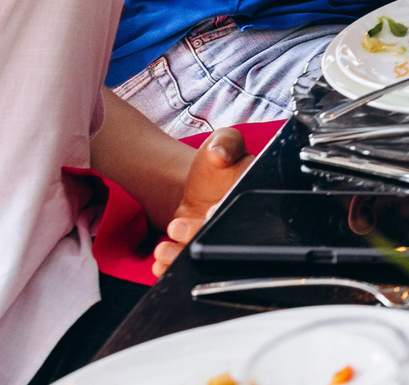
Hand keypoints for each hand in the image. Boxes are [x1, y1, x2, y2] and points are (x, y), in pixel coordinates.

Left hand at [150, 127, 248, 279]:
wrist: (199, 179)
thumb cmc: (218, 158)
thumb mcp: (226, 141)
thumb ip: (227, 141)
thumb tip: (219, 155)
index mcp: (248, 197)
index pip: (245, 213)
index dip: (227, 215)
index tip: (211, 211)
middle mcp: (235, 222)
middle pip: (222, 239)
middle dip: (198, 237)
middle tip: (178, 228)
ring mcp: (215, 238)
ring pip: (203, 255)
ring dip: (181, 257)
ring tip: (163, 250)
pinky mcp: (197, 248)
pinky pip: (188, 263)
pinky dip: (173, 267)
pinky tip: (159, 265)